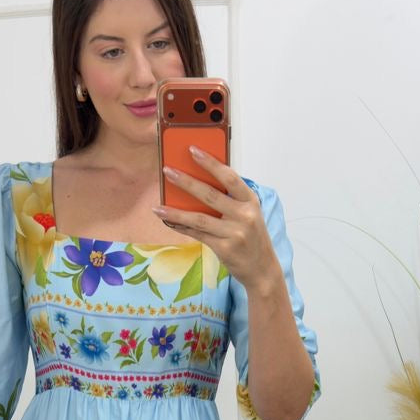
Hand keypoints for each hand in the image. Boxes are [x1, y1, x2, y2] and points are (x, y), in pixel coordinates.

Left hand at [154, 148, 278, 288]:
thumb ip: (229, 200)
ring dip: (175, 212)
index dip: (210, 163)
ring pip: (199, 218)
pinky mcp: (225, 248)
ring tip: (158, 207)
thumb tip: (196, 185)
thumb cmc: (251, 237)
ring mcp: (235, 233)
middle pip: (210, 195)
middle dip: (186, 182)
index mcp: (251, 201)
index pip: (230, 177)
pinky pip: (198, 234)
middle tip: (167, 171)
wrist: (262, 269)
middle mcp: (245, 215)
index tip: (192, 150)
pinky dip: (182, 228)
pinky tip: (169, 222)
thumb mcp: (248, 214)